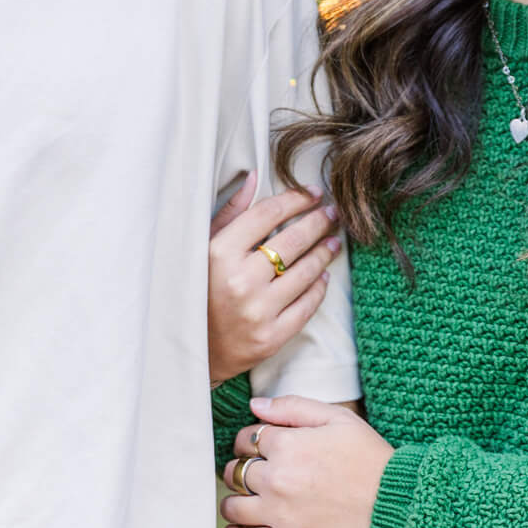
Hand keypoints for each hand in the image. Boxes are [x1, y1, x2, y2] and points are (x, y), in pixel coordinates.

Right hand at [208, 177, 342, 384]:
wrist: (193, 350)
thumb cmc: (197, 290)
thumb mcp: (203, 247)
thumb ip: (230, 213)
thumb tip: (254, 177)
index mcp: (219, 253)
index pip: (267, 214)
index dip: (295, 199)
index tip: (313, 193)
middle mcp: (240, 280)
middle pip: (293, 240)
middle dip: (318, 221)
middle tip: (332, 212)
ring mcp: (257, 311)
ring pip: (305, 272)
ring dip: (325, 252)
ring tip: (334, 240)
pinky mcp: (271, 337)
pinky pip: (307, 305)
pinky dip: (319, 287)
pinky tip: (323, 275)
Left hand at [220, 396, 393, 527]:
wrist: (396, 506)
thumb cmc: (370, 458)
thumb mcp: (338, 419)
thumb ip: (293, 407)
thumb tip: (255, 405)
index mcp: (287, 444)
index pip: (245, 439)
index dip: (248, 441)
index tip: (256, 448)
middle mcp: (276, 478)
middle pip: (235, 471)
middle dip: (239, 469)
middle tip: (250, 473)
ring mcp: (279, 513)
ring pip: (232, 505)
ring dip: (233, 501)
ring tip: (243, 501)